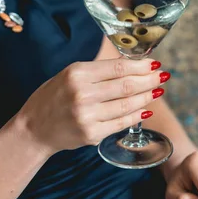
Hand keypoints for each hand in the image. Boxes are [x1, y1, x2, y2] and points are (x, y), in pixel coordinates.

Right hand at [17, 58, 168, 156]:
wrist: (34, 129)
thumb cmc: (53, 97)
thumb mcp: (70, 75)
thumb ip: (98, 71)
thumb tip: (133, 65)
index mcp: (77, 73)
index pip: (118, 68)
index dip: (141, 66)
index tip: (155, 64)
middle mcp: (82, 94)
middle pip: (127, 86)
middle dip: (150, 80)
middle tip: (163, 76)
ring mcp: (87, 116)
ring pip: (128, 105)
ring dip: (147, 97)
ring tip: (157, 91)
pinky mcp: (91, 134)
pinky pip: (121, 123)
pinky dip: (137, 115)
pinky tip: (145, 109)